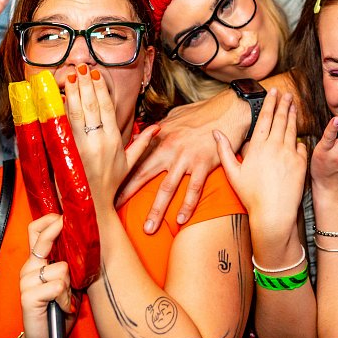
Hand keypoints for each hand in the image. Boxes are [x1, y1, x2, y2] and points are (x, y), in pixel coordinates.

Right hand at [18, 214, 73, 337]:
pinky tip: (61, 307)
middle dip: (61, 246)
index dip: (49, 221)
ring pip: (60, 268)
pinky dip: (65, 298)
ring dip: (69, 286)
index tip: (63, 218)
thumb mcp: (69, 283)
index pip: (35, 231)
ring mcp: (26, 281)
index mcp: (37, 262)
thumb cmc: (59, 311)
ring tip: (64, 299)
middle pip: (45, 241)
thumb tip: (84, 243)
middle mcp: (28, 268)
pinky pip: (57, 286)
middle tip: (68, 263)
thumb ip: (70, 265)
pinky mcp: (27, 296)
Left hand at [63, 65, 160, 205]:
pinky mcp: (68, 151)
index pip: (106, 108)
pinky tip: (60, 98)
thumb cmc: (111, 183)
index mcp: (113, 140)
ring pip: (76, 113)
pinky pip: (64, 126)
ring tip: (70, 76)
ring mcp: (81, 146)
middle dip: (85, 84)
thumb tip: (157, 128)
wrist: (93, 203)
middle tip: (80, 67)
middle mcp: (98, 140)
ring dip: (73, 93)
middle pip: (91, 106)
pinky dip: (62, 111)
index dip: (101, 89)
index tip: (96, 74)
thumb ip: (143, 143)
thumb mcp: (131, 163)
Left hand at [121, 89, 242, 231]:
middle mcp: (170, 148)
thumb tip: (142, 134)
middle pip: (144, 174)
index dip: (122, 173)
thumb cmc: (202, 112)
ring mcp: (187, 157)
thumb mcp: (175, 116)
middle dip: (128, 193)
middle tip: (115, 210)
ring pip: (167, 187)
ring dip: (157, 210)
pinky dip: (187, 206)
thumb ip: (159, 128)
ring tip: (149, 228)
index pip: (136, 158)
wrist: (229, 109)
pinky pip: (194, 189)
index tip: (109, 186)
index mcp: (160, 137)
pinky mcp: (204, 164)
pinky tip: (180, 221)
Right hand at [215, 90, 306, 238]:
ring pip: (292, 129)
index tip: (273, 91)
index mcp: (258, 147)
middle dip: (284, 103)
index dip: (270, 103)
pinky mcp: (301, 163)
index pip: (265, 118)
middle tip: (287, 93)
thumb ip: (225, 150)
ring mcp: (290, 154)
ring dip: (293, 115)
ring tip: (294, 105)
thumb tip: (215, 133)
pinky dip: (299, 140)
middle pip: (281, 119)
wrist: (273, 213)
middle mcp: (275, 146)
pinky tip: (298, 136)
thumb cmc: (251, 195)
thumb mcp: (233, 173)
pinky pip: (301, 146)